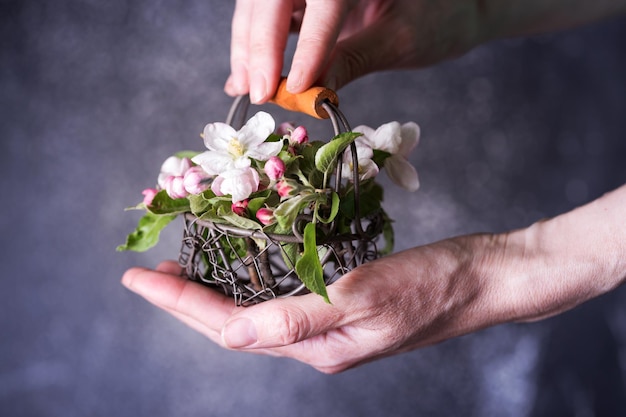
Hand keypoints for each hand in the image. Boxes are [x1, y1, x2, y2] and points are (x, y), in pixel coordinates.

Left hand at [122, 184, 625, 372]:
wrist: (480, 279)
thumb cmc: (431, 285)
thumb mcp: (365, 298)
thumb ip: (297, 319)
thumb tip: (232, 338)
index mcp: (316, 347)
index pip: (230, 328)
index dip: (179, 304)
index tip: (138, 280)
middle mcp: (316, 342)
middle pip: (235, 323)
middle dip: (187, 300)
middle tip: (151, 272)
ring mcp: (330, 325)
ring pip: (255, 311)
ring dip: (216, 290)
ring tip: (185, 268)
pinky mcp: (342, 303)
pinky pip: (283, 296)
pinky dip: (253, 279)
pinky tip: (245, 262)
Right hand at [224, 0, 625, 103]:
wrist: (454, 6)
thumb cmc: (440, 19)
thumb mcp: (402, 41)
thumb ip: (354, 61)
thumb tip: (313, 93)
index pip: (324, 3)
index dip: (307, 46)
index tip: (294, 87)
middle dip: (263, 46)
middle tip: (259, 92)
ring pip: (262, 5)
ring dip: (250, 47)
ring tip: (247, 87)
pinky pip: (270, 15)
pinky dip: (256, 46)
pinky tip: (248, 75)